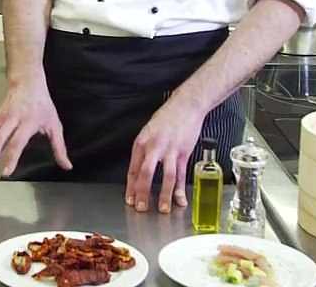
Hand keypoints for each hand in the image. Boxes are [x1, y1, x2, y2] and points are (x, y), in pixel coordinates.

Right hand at [0, 78, 70, 176]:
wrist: (26, 82)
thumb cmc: (42, 105)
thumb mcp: (54, 125)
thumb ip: (59, 147)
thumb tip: (67, 166)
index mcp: (27, 123)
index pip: (17, 143)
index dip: (11, 158)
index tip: (6, 173)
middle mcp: (10, 121)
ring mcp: (0, 120)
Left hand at [124, 96, 205, 213]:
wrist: (185, 106)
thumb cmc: (167, 118)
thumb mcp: (149, 131)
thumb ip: (145, 150)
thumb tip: (141, 169)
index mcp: (142, 142)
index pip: (133, 168)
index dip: (131, 186)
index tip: (129, 199)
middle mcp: (154, 147)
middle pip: (145, 173)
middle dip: (142, 193)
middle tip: (141, 208)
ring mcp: (170, 150)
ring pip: (165, 176)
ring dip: (163, 195)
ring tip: (162, 209)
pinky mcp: (184, 152)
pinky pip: (181, 174)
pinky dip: (180, 189)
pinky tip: (179, 199)